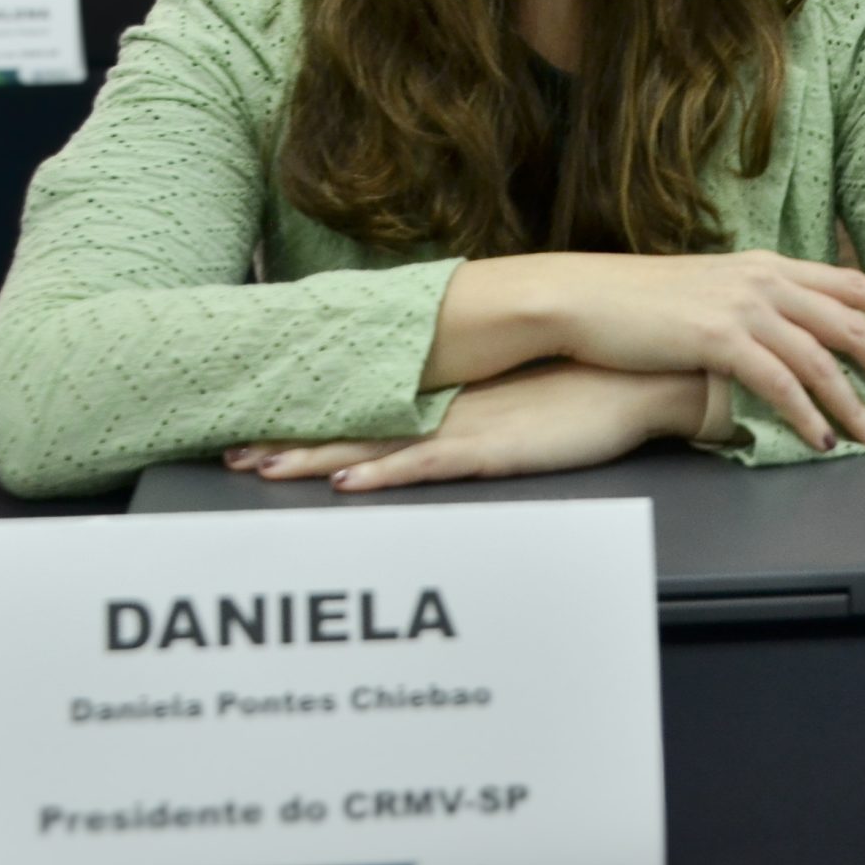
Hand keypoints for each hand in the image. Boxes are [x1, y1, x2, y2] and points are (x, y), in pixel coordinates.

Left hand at [223, 363, 710, 491]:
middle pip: (351, 430)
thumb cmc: (580, 393)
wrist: (632, 379)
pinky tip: (348, 484)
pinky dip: (383, 476)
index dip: (308, 427)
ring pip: (372, 448)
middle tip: (233, 455)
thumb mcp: (513, 406)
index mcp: (444, 401)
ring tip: (262, 468)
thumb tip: (438, 424)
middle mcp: (441, 411)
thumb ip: (473, 413)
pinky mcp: (490, 448)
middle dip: (289, 444)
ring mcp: (462, 429)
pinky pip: (425, 465)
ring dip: (315, 460)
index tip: (258, 435)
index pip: (362, 415)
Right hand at [451, 251, 864, 451]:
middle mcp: (765, 278)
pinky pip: (781, 381)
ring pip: (824, 357)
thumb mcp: (706, 293)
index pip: (850, 284)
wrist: (582, 298)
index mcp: (766, 265)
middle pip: (852, 321)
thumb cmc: (637, 304)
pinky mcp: (720, 337)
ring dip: (856, 403)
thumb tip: (780, 337)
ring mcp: (744, 305)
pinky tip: (821, 439)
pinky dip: (808, 414)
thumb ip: (751, 307)